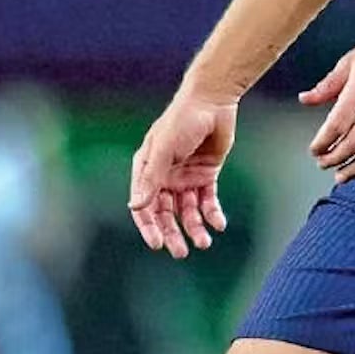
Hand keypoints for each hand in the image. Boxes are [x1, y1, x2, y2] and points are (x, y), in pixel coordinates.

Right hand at [128, 89, 236, 258]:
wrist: (213, 101)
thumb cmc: (182, 120)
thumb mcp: (164, 150)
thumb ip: (151, 179)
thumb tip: (135, 206)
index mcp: (147, 170)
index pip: (144, 205)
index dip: (149, 226)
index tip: (157, 245)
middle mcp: (165, 176)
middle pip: (166, 213)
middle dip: (173, 233)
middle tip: (181, 252)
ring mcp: (185, 177)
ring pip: (187, 210)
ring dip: (195, 227)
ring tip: (204, 242)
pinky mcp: (206, 174)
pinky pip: (207, 200)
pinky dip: (212, 213)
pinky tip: (219, 224)